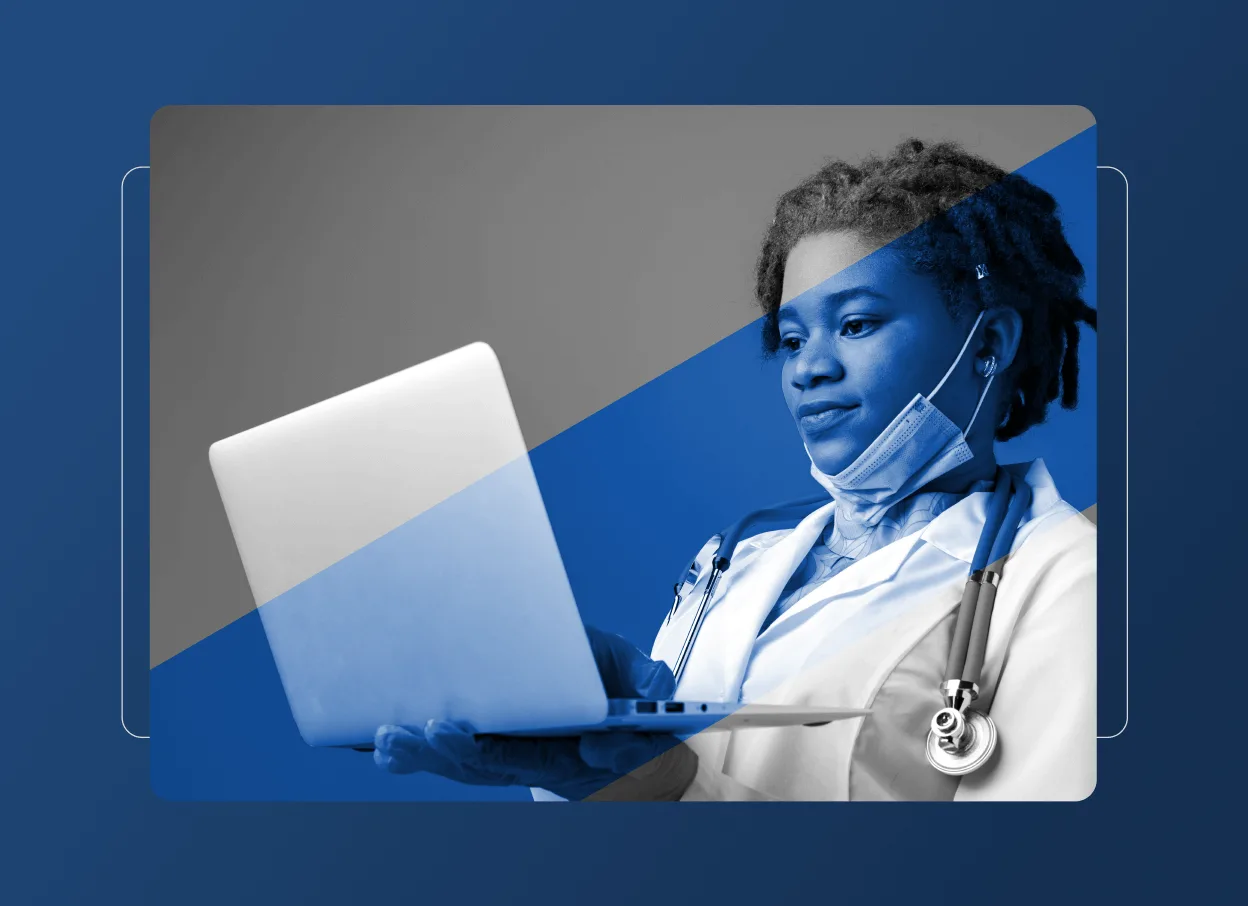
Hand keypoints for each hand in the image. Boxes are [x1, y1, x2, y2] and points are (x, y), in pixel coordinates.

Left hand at [373, 626, 696, 800]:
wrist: (628, 726)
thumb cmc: (629, 695)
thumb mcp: (650, 688)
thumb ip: (651, 686)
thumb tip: (639, 702)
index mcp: (576, 750)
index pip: (537, 757)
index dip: (501, 751)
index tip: (453, 729)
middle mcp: (541, 762)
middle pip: (488, 765)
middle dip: (452, 750)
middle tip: (424, 730)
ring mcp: (515, 760)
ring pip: (464, 766)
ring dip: (424, 754)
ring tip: (389, 737)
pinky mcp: (493, 754)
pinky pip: (453, 763)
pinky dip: (418, 758)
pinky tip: (386, 750)